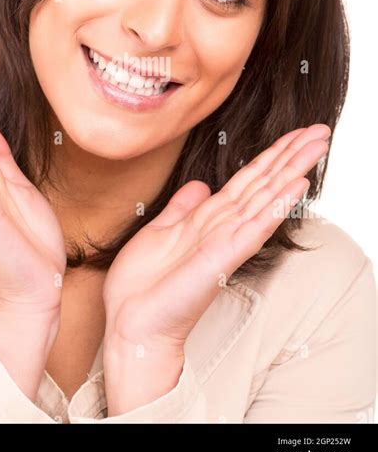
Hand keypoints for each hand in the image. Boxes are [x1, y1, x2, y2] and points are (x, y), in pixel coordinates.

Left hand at [102, 124, 330, 355]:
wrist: (130, 321)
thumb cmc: (143, 283)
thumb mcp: (162, 230)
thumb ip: (184, 207)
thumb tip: (201, 185)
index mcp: (209, 217)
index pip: (249, 179)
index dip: (272, 155)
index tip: (296, 133)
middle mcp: (224, 226)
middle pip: (264, 182)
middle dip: (292, 155)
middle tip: (321, 130)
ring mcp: (226, 241)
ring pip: (266, 198)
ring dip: (292, 171)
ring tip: (317, 146)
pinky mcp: (223, 258)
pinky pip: (254, 227)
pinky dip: (276, 206)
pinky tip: (296, 186)